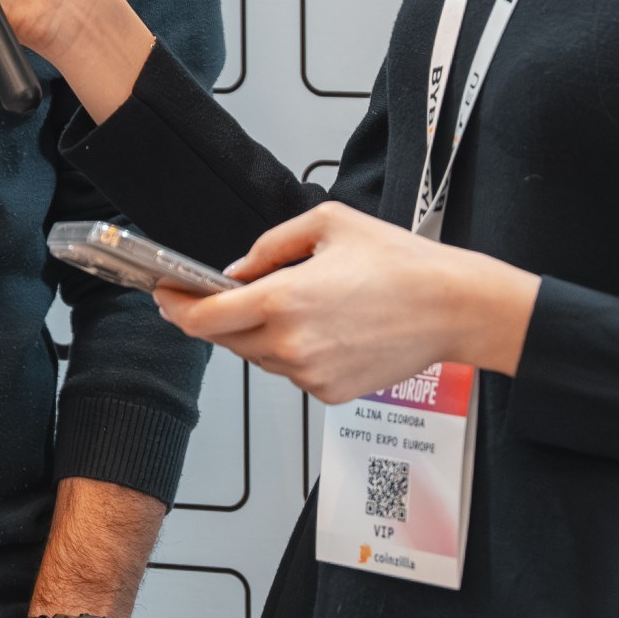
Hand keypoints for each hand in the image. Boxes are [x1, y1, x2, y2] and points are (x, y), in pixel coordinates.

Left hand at [154, 202, 541, 399]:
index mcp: (284, 299)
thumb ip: (270, 247)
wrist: (453, 307)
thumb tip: (237, 271)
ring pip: (257, 357)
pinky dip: (290, 351)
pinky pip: (290, 372)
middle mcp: (290, 344)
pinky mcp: (329, 394)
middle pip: (225, 340)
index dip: (176, 307)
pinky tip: (320, 327)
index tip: (165, 294)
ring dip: (255, 333)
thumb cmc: (400, 263)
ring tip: (288, 304)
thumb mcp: (327, 224)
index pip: (205, 317)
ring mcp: (309, 375)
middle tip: (211, 295)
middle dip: (214, 317)